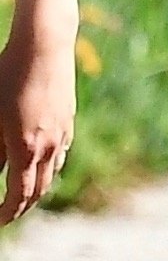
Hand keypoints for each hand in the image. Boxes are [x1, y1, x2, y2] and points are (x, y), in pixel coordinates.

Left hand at [0, 18, 72, 223]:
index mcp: (26, 148)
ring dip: (36, 189)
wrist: (45, 45)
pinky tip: (41, 163)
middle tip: (7, 214)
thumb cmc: (8, 75)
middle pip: (38, 190)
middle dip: (22, 207)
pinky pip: (60, 154)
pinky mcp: (68, 120)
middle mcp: (49, 146)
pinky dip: (47, 167)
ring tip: (22, 193)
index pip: (18, 195)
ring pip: (51, 173)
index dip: (6, 213)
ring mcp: (62, 133)